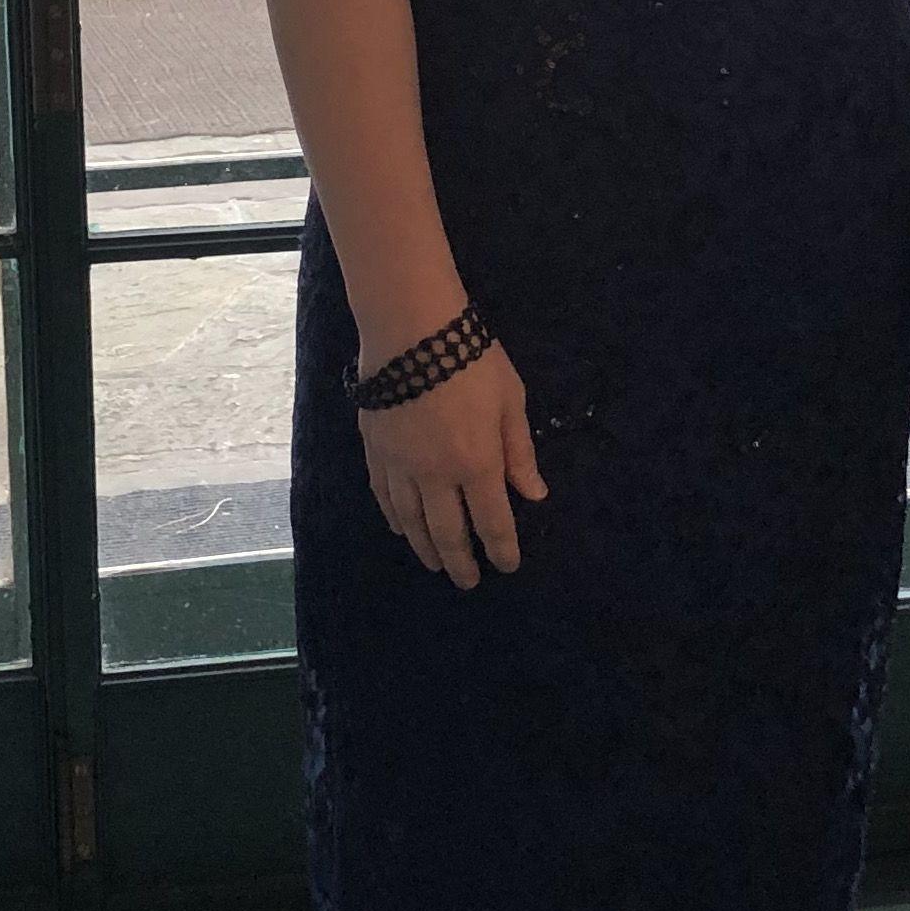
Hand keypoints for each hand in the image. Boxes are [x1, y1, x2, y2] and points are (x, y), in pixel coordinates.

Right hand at [359, 331, 545, 587]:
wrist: (410, 329)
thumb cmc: (471, 358)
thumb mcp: (511, 400)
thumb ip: (519, 451)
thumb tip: (533, 495)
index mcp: (477, 463)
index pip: (492, 522)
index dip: (501, 549)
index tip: (507, 566)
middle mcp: (437, 476)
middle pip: (448, 533)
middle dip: (461, 562)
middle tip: (468, 582)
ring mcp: (401, 466)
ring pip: (412, 522)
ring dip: (426, 548)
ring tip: (437, 564)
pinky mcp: (376, 452)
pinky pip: (385, 498)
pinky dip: (395, 520)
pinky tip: (401, 529)